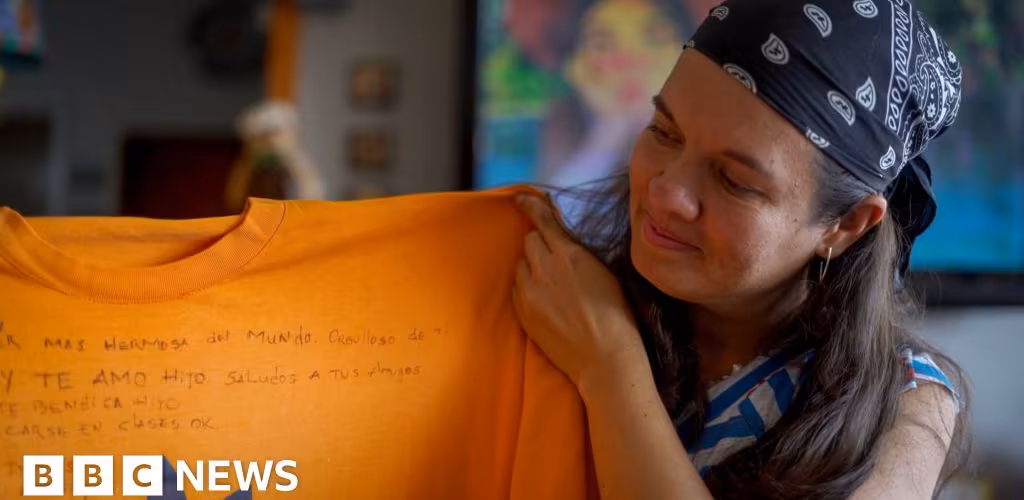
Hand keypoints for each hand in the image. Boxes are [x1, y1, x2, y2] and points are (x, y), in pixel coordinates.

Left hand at [512, 194, 647, 391]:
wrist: (605, 359)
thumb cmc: (617, 316)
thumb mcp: (604, 273)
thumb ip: (578, 253)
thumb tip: (562, 241)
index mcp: (570, 255)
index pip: (542, 220)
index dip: (530, 205)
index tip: (520, 199)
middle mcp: (545, 269)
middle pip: (529, 240)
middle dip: (539, 244)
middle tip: (553, 260)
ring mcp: (530, 292)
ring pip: (520, 264)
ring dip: (531, 267)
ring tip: (551, 286)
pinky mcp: (522, 312)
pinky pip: (516, 288)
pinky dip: (526, 288)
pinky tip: (545, 302)